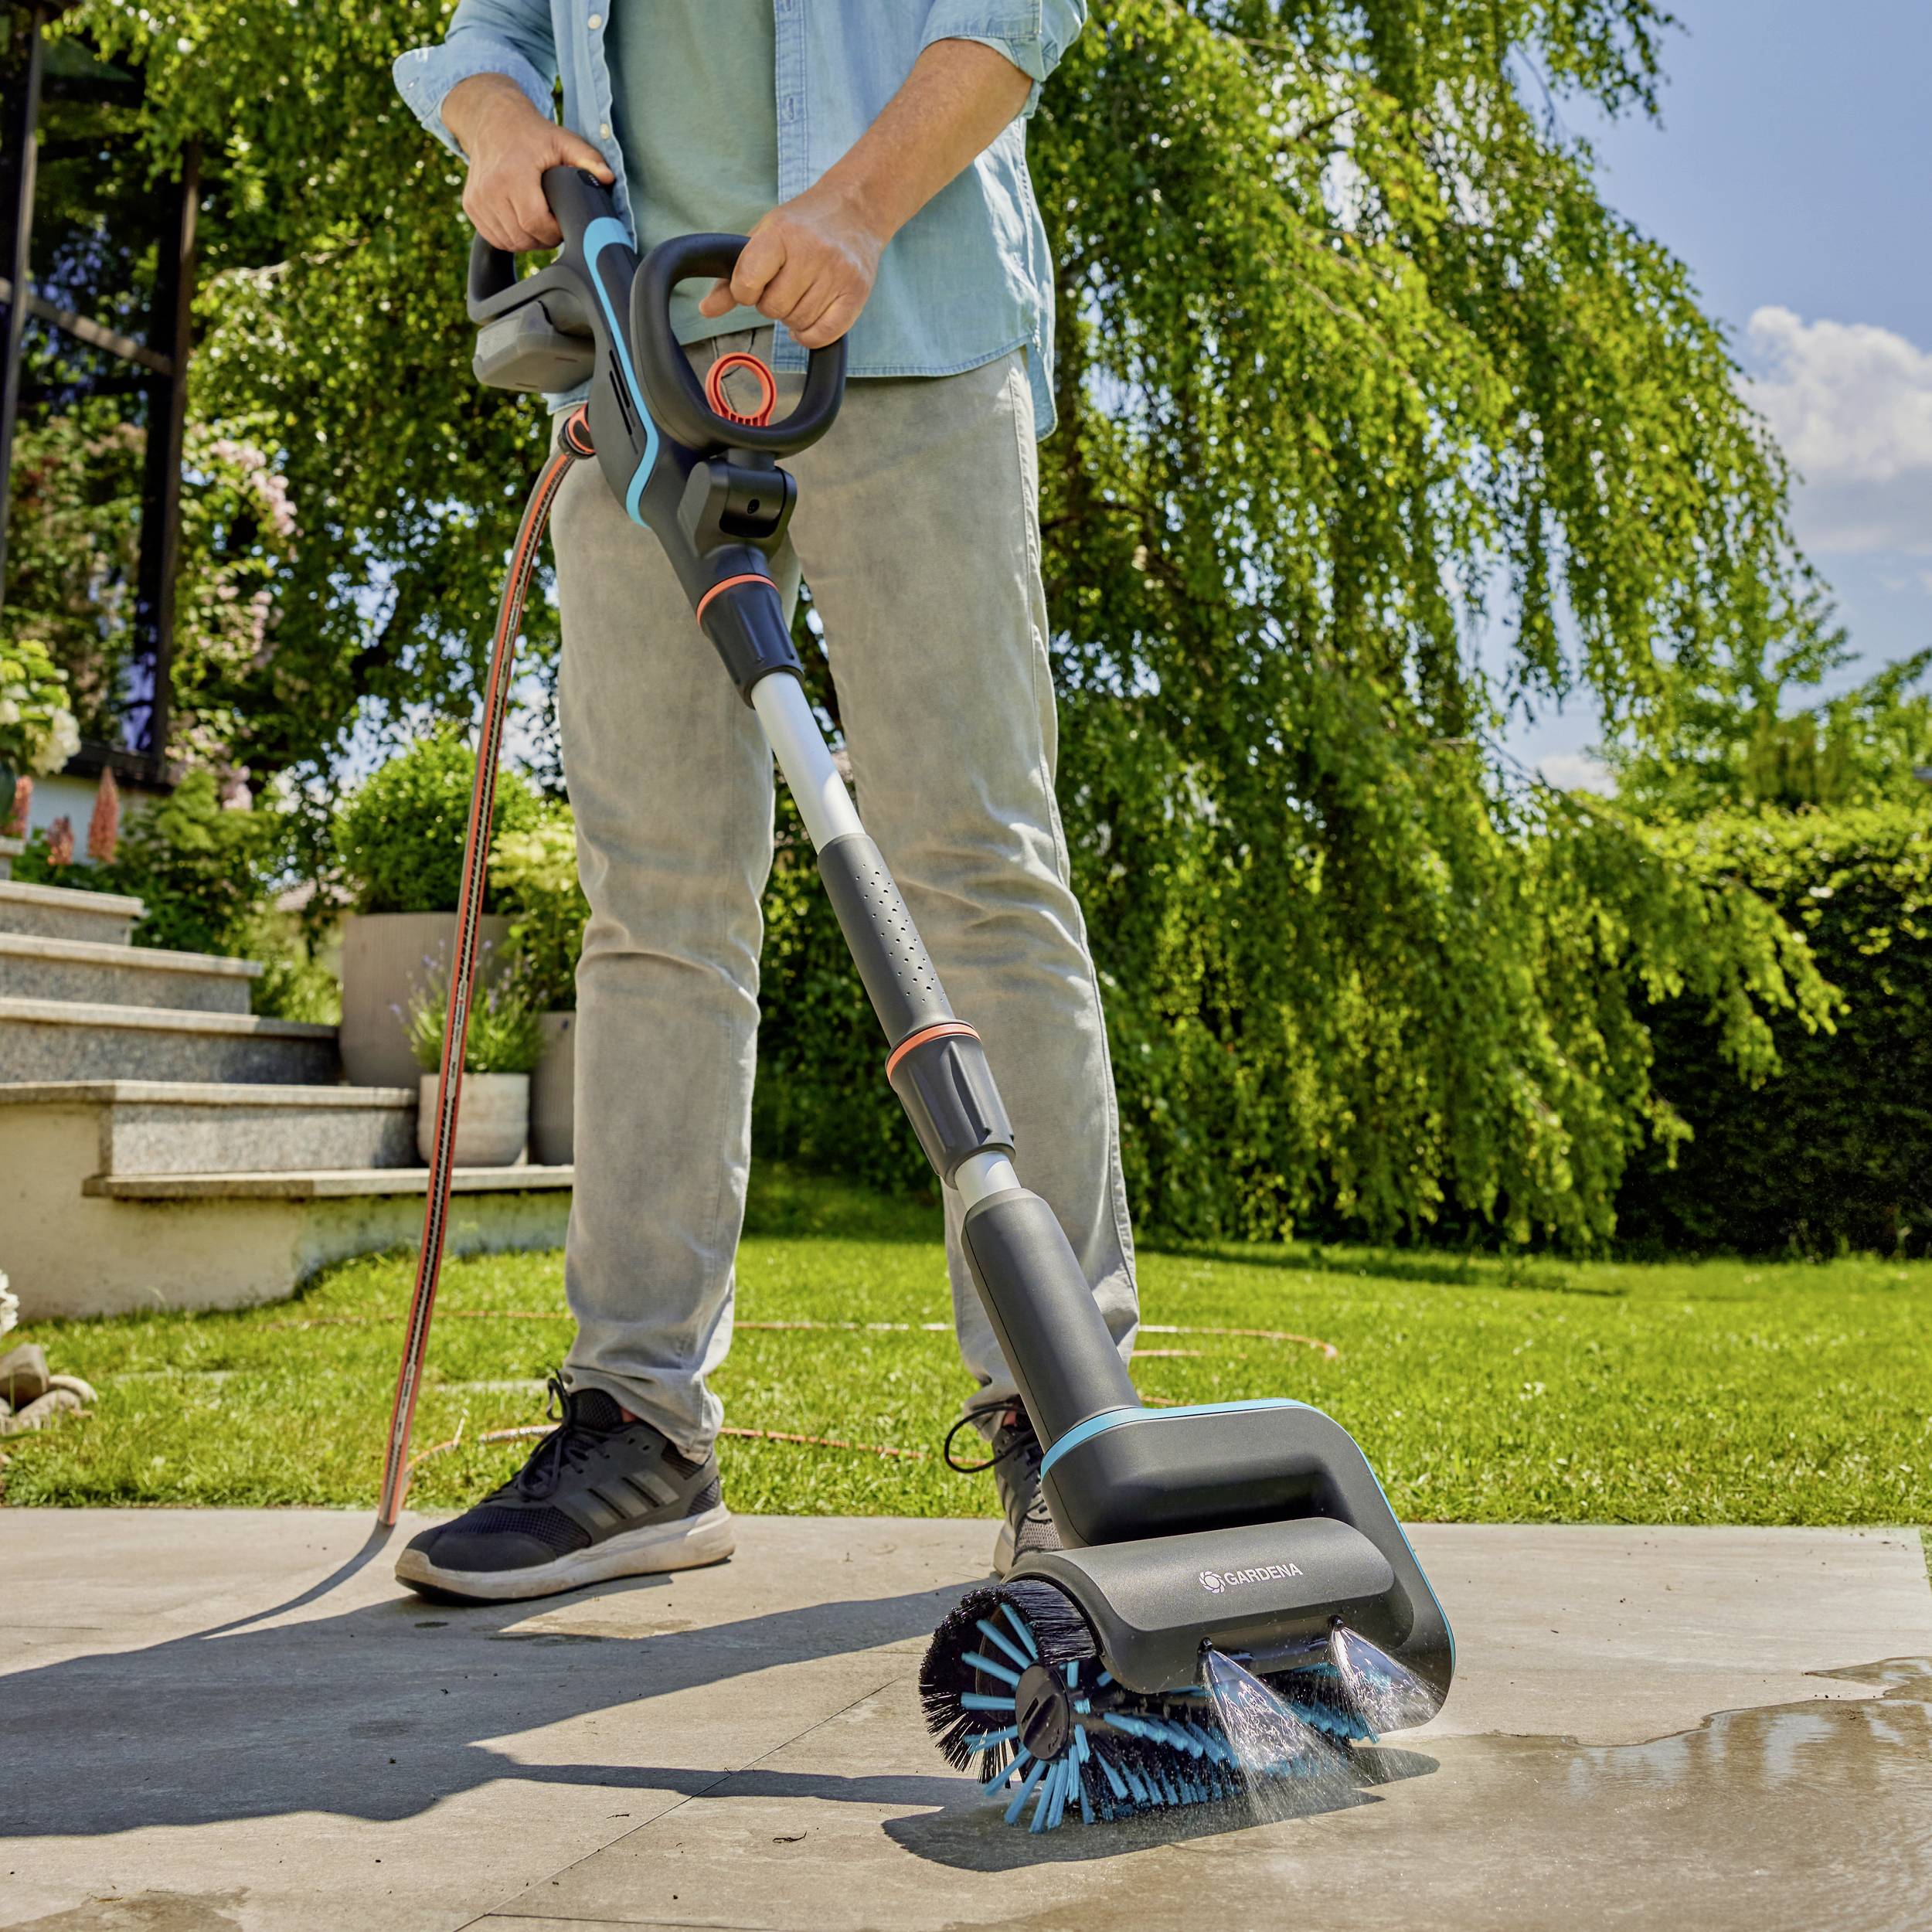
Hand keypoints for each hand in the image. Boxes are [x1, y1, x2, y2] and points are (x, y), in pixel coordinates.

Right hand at [442, 74, 612, 251]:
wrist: (491, 121)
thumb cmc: (531, 134)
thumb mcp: (563, 141)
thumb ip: (588, 160)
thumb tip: (608, 179)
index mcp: (513, 174)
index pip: (536, 224)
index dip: (554, 232)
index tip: (563, 224)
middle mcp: (490, 189)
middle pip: (523, 237)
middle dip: (544, 238)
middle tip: (555, 225)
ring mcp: (477, 199)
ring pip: (509, 242)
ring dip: (528, 240)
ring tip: (540, 222)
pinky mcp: (471, 206)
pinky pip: (495, 238)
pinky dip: (511, 238)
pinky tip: (522, 223)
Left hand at [698, 181, 886, 348]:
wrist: (855, 209)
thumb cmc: (803, 225)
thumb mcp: (763, 237)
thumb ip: (733, 276)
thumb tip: (706, 310)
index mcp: (782, 233)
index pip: (747, 281)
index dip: (744, 291)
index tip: (754, 283)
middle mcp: (812, 251)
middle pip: (774, 308)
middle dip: (772, 304)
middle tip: (784, 285)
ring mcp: (838, 273)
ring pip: (798, 323)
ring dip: (793, 317)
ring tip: (802, 293)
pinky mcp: (857, 293)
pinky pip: (824, 335)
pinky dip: (811, 336)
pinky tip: (810, 319)